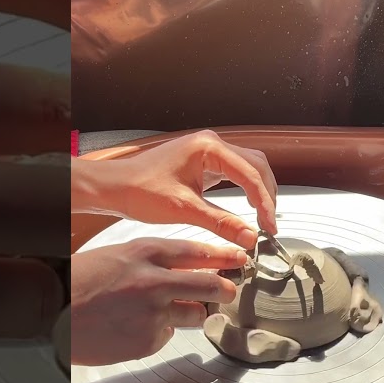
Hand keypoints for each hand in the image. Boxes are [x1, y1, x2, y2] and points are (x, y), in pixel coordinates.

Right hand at [70, 239, 246, 365]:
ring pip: (195, 314)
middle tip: (228, 291)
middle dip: (225, 289)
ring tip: (162, 311)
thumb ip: (152, 261)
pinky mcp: (148, 341)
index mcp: (145, 253)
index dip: (224, 257)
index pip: (198, 252)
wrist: (51, 312)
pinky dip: (159, 333)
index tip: (238, 260)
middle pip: (210, 285)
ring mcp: (154, 314)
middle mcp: (155, 281)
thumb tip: (185, 269)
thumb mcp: (117, 256)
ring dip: (190, 313)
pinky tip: (134, 328)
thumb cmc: (79, 282)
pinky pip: (168, 336)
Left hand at [73, 130, 277, 248]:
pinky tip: (248, 207)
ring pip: (248, 167)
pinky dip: (246, 188)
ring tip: (263, 218)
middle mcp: (211, 144)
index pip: (251, 174)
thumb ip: (221, 223)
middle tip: (269, 225)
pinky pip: (234, 171)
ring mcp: (207, 151)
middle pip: (256, 166)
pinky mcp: (203, 162)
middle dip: (267, 194)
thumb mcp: (184, 210)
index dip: (265, 202)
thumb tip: (249, 238)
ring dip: (259, 190)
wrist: (114, 187)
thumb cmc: (140, 192)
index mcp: (208, 148)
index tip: (269, 227)